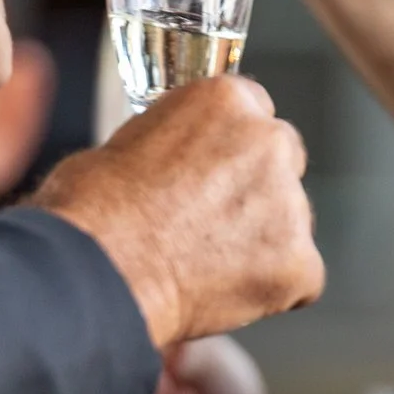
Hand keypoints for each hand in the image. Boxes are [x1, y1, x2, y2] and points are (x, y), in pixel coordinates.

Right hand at [32, 76, 323, 346]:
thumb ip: (177, 144)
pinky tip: (222, 294)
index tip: (211, 171)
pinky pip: (298, 278)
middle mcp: (269, 142)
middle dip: (256, 187)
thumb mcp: (129, 140)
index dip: (229, 146)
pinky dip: (268, 288)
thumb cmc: (93, 208)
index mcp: (226, 100)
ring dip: (262, 238)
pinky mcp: (300, 264)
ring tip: (204, 265)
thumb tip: (178, 167)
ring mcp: (290, 205)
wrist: (99, 270)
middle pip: (283, 159)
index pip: (253, 110)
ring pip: (291, 220)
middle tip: (210, 221)